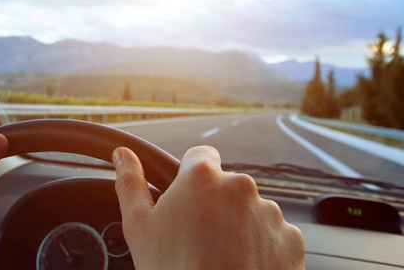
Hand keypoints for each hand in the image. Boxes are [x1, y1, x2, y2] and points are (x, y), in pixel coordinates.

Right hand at [113, 145, 305, 269]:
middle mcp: (240, 186)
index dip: (190, 177)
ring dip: (238, 226)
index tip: (187, 199)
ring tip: (221, 257)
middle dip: (214, 205)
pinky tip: (242, 266)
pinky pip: (272, 235)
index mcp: (202, 176)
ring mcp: (269, 212)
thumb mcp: (139, 226)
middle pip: (225, 186)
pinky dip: (261, 247)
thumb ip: (130, 183)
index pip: (200, 155)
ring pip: (250, 210)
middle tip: (197, 238)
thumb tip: (123, 155)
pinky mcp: (290, 239)